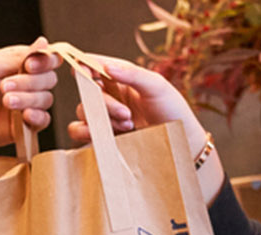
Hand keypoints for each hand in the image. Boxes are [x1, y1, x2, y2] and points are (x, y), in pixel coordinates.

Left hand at [0, 38, 61, 169]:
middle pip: (48, 79)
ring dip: (28, 98)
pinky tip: (24, 115)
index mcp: (16, 64)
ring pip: (45, 99)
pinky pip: (43, 121)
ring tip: (5, 101)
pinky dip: (37, 117)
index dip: (45, 61)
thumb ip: (18, 56)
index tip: (30, 65)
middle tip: (4, 86)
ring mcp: (24, 105)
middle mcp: (23, 83)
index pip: (45, 59)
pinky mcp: (23, 126)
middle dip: (30, 82)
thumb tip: (43, 42)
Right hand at [64, 54, 225, 204]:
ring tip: (128, 126)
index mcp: (121, 77)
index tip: (83, 72)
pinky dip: (87, 132)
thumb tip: (107, 67)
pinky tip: (109, 136)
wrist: (180, 143)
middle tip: (127, 114)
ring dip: (102, 119)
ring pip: (83, 111)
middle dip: (105, 103)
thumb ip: (133, 74)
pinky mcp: (103, 135)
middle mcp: (110, 94)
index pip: (94, 65)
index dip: (84, 66)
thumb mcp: (157, 86)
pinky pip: (80, 131)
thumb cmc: (172, 110)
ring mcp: (106, 115)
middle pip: (87, 91)